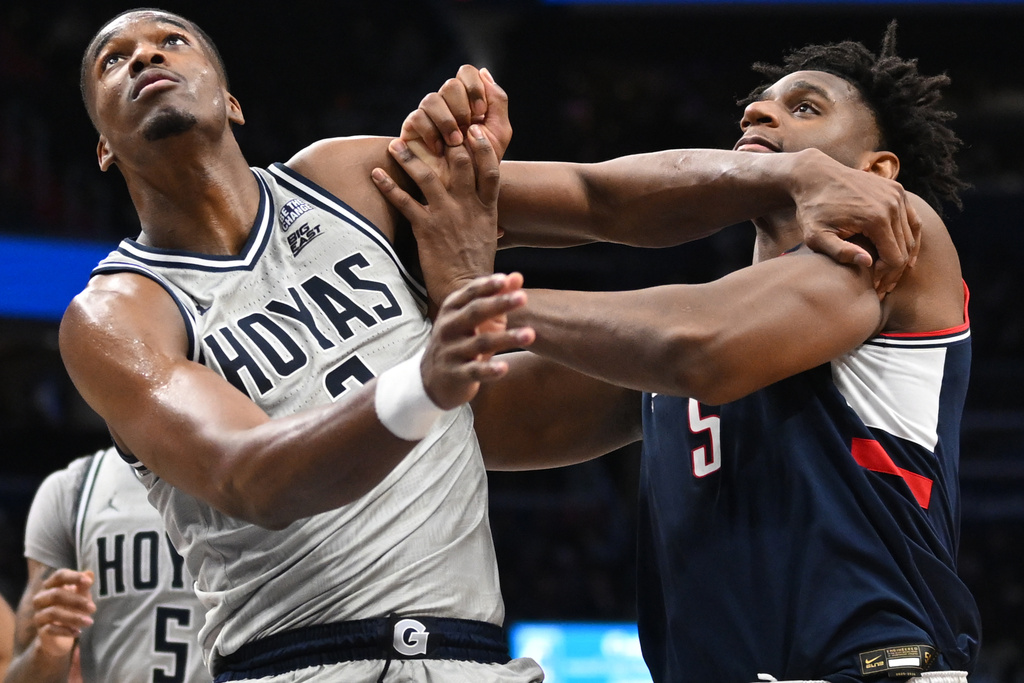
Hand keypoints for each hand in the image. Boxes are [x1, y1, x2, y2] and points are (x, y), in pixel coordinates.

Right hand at [30, 569, 94, 657]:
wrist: (61, 634)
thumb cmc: (72, 608)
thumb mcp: (81, 596)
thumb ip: (83, 586)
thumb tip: (89, 573)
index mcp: (51, 585)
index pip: (59, 576)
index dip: (74, 577)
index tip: (89, 582)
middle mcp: (41, 598)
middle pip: (56, 594)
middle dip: (76, 601)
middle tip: (93, 608)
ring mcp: (39, 614)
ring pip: (53, 612)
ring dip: (73, 617)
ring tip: (89, 621)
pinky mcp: (40, 630)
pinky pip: (50, 629)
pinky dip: (66, 630)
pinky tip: (78, 632)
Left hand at [372, 124, 499, 309]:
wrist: (467, 292)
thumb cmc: (477, 271)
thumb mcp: (490, 245)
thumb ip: (491, 229)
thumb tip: (500, 227)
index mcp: (486, 210)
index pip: (490, 169)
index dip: (483, 147)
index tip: (474, 129)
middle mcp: (467, 207)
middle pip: (459, 163)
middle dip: (445, 141)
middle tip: (431, 124)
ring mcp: (446, 216)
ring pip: (428, 177)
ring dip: (410, 158)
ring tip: (395, 144)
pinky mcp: (426, 229)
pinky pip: (404, 201)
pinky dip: (388, 186)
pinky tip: (376, 174)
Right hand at [399, 65, 510, 160]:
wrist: (463, 191)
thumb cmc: (481, 164)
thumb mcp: (499, 133)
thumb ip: (497, 102)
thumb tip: (484, 72)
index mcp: (467, 100)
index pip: (466, 73)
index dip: (474, 88)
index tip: (481, 113)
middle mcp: (446, 104)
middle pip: (450, 84)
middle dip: (462, 107)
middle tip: (469, 130)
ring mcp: (428, 115)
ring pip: (432, 99)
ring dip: (447, 121)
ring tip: (455, 143)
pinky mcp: (412, 129)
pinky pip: (417, 118)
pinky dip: (431, 133)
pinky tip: (440, 149)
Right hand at [421, 272, 534, 409]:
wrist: (433, 378)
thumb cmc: (462, 340)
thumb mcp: (477, 319)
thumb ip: (496, 297)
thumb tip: (517, 276)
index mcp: (452, 309)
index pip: (470, 293)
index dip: (487, 286)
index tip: (505, 280)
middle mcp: (449, 327)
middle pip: (475, 312)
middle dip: (499, 304)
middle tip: (524, 297)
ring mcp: (451, 352)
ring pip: (480, 343)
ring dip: (506, 338)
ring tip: (530, 334)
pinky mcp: (457, 374)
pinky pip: (474, 371)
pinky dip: (489, 370)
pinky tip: (504, 368)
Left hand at [787, 148, 921, 293]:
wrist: (815, 176)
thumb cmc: (812, 209)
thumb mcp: (816, 236)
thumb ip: (839, 252)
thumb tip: (868, 263)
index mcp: (876, 218)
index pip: (894, 259)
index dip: (884, 276)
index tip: (871, 286)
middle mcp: (892, 204)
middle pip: (905, 249)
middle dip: (894, 271)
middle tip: (881, 286)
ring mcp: (897, 195)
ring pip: (911, 235)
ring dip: (903, 256)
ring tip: (889, 274)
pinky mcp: (896, 190)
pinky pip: (911, 219)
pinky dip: (909, 237)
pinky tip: (903, 255)